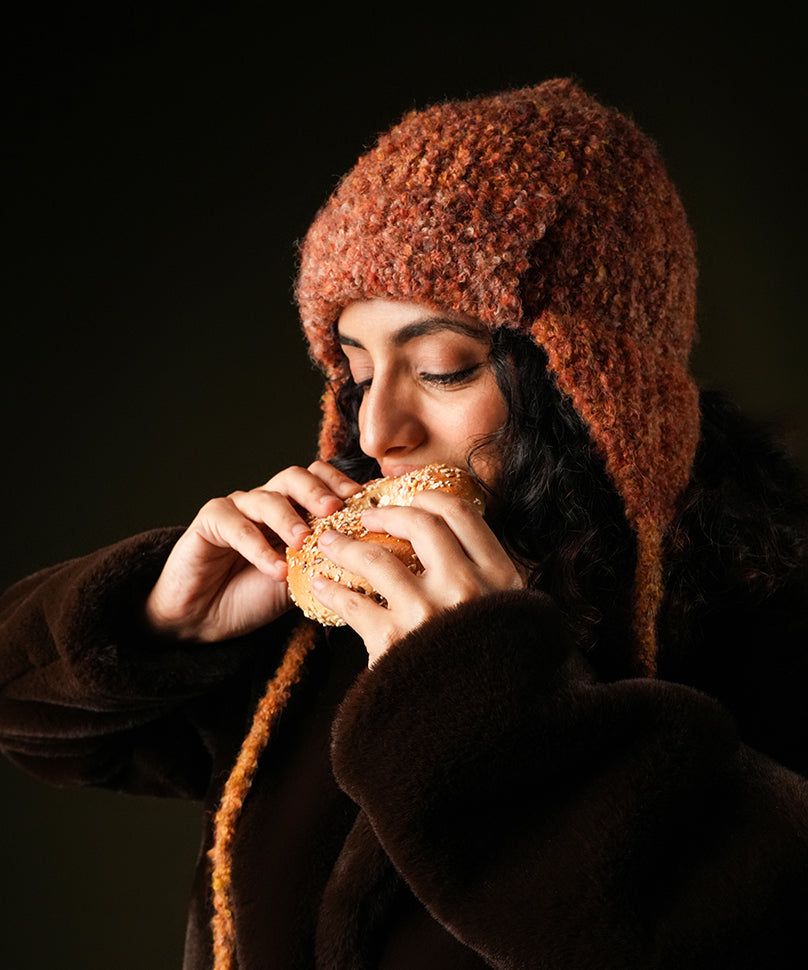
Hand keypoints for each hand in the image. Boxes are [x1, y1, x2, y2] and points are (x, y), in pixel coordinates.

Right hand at [144, 461, 360, 641]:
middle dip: (317, 491)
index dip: (341, 484)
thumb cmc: (253, 596)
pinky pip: (234, 525)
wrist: (203, 618)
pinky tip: (274, 569)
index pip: (320, 479)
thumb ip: (327, 563)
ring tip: (302, 542)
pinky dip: (257, 547)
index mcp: (293, 510)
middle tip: (333, 510)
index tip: (361, 502)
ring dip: (288, 519)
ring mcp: (237, 508)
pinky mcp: (209, 522)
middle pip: (294, 477)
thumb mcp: (301, 580)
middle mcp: (266, 502)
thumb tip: (372, 561)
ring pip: (266, 498)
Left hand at [309, 489, 523, 664]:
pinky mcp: (395, 644)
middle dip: (385, 513)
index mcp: (501, 577)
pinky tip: (320, 586)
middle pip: (418, 523)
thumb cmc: (505, 676)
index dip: (428, 497)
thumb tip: (461, 546)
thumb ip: (493, 582)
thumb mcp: (516, 620)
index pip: (462, 513)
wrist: (494, 735)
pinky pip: (352, 603)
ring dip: (346, 546)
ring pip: (376, 558)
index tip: (408, 497)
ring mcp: (429, 614)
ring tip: (328, 544)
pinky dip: (331, 590)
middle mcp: (467, 587)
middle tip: (364, 516)